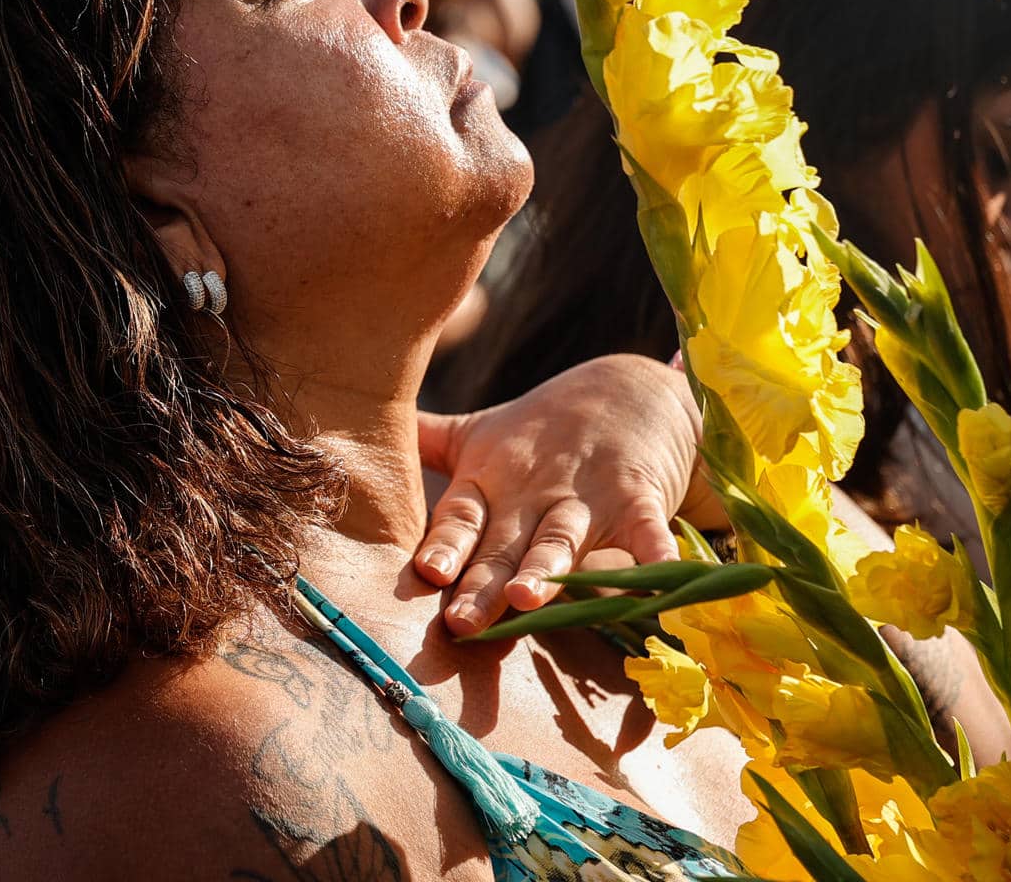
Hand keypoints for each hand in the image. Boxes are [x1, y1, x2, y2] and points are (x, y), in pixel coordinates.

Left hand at [415, 354, 718, 635]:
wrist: (630, 390)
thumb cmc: (541, 429)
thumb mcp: (481, 433)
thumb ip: (428, 442)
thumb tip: (351, 437)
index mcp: (490, 481)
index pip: (460, 517)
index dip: (444, 544)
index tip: (429, 573)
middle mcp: (532, 493)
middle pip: (504, 543)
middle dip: (483, 581)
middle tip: (462, 620)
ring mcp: (587, 498)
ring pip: (561, 538)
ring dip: (547, 567)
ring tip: (528, 597)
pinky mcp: (638, 500)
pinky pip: (647, 534)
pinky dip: (655, 559)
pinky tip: (659, 584)